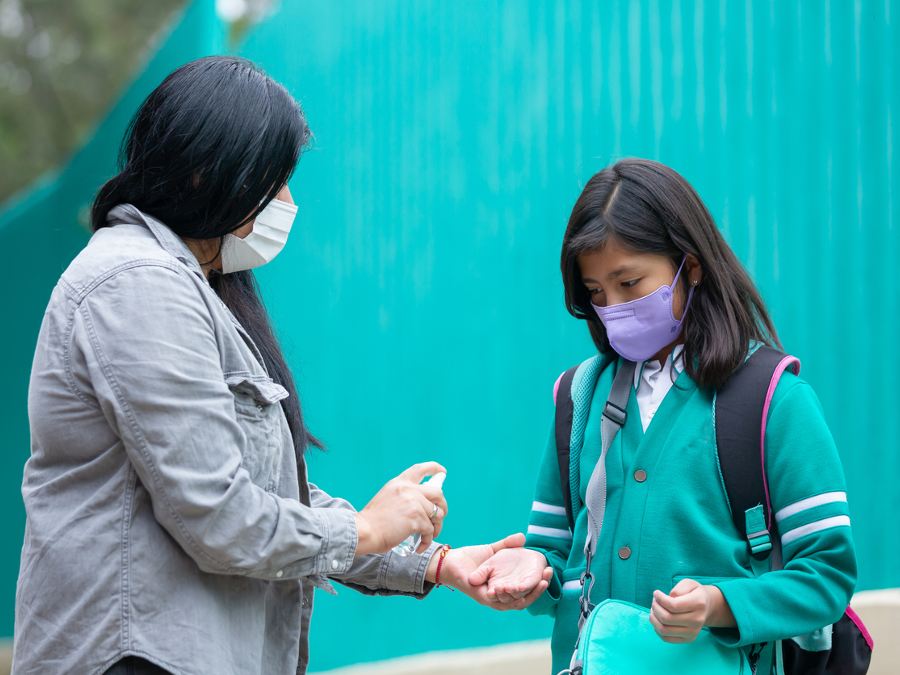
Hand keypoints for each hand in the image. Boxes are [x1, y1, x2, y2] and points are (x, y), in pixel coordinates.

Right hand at [353, 462, 447, 556]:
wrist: (365, 531)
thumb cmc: (374, 521)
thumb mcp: (387, 498)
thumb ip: (404, 496)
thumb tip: (424, 504)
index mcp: (399, 482)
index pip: (420, 469)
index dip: (434, 468)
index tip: (442, 471)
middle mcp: (408, 489)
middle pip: (438, 494)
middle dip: (443, 507)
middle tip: (439, 518)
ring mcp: (413, 503)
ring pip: (437, 514)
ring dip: (436, 527)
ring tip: (428, 536)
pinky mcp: (416, 519)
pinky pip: (430, 530)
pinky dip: (428, 539)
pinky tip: (421, 545)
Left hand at [426, 533, 551, 610]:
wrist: (450, 562)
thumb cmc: (470, 558)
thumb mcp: (493, 551)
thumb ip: (507, 545)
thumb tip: (523, 537)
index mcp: (504, 587)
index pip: (525, 590)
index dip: (539, 582)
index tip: (549, 569)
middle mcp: (500, 596)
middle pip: (525, 598)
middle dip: (539, 588)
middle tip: (549, 573)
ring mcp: (492, 599)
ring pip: (516, 602)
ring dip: (531, 593)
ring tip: (543, 581)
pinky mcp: (484, 598)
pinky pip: (502, 602)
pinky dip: (514, 597)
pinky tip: (523, 589)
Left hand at [649, 579, 735, 642]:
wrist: (706, 607)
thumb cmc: (694, 593)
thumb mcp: (689, 583)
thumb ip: (678, 589)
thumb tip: (668, 599)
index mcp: (698, 603)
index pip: (672, 605)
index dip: (660, 599)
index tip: (656, 593)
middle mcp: (697, 620)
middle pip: (666, 618)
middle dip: (655, 607)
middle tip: (654, 601)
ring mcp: (693, 632)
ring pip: (664, 630)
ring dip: (653, 619)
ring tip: (654, 610)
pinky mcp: (689, 639)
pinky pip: (666, 638)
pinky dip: (657, 629)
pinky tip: (657, 620)